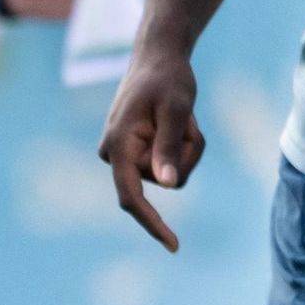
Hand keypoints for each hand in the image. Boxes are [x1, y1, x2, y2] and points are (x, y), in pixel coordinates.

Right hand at [100, 49, 205, 252]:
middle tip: (189, 120)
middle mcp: (115, 155)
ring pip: (173, 174)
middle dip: (188, 154)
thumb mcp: (176, 111)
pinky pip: (172, 165)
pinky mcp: (137, 153)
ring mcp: (125, 155)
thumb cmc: (168, 80)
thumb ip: (169, 147)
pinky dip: (184, 146)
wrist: (158, 59)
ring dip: (188, 148)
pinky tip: (179, 122)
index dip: (152, 223)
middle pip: (168, 181)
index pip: (132, 197)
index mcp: (118, 146)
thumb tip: (168, 186)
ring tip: (182, 118)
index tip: (174, 245)